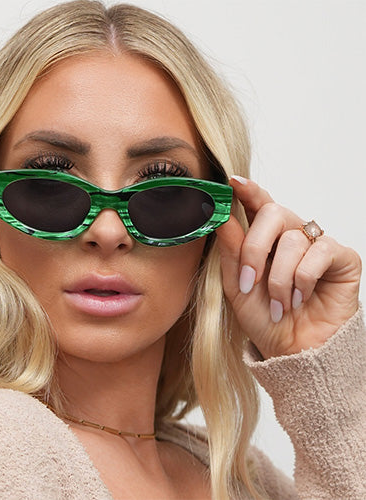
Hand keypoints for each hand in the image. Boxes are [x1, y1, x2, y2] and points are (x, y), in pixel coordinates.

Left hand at [215, 176, 361, 358]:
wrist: (291, 350)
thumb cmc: (263, 317)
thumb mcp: (237, 285)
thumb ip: (230, 250)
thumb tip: (220, 215)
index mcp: (263, 237)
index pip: (257, 203)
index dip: (247, 190)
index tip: (231, 182)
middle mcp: (290, 235)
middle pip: (273, 212)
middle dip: (254, 248)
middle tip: (248, 280)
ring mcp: (316, 244)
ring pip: (292, 239)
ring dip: (278, 278)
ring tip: (278, 303)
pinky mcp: (342, 257)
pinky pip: (320, 252)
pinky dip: (303, 279)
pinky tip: (300, 298)